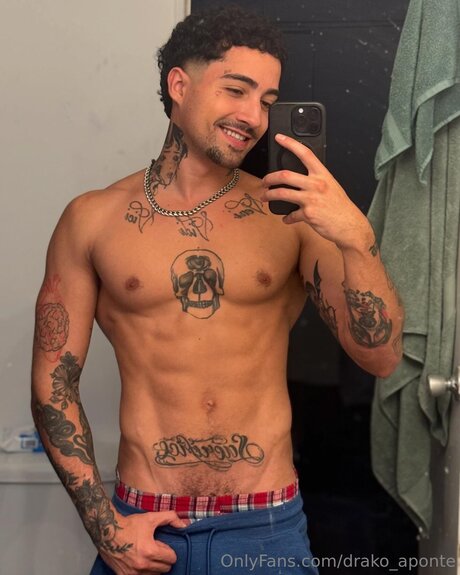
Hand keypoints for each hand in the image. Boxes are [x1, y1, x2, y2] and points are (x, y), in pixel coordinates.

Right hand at [99, 509, 186, 574]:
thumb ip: (170, 518)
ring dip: (154, 568)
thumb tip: (184, 525)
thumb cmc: (129, 524)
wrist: (107, 531)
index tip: (162, 546)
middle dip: (163, 560)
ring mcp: (133, 573)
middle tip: (156, 551)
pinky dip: (143, 573)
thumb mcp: (151, 517)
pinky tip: (140, 564)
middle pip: (165, 569)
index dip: (169, 551)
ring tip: (147, 557)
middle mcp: (143, 565)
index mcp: (150, 551)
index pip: (172, 559)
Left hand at [262, 134, 372, 250]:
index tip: (280, 138)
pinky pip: (291, 215)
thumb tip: (300, 179)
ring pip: (282, 193)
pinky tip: (286, 218)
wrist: (349, 225)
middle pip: (285, 175)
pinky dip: (287, 218)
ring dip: (269, 195)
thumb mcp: (331, 186)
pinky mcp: (308, 214)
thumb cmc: (340, 206)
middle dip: (269, 178)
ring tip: (265, 196)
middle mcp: (316, 184)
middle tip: (264, 181)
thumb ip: (316, 180)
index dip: (291, 143)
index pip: (305, 153)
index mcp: (322, 175)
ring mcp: (311, 199)